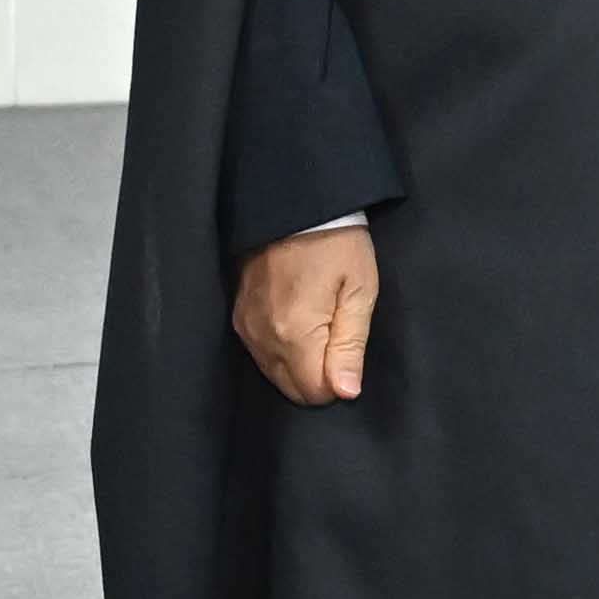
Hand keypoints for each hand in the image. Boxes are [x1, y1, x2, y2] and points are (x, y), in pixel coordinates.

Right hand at [235, 226, 377, 404]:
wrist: (295, 205)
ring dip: (298, 365)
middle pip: (292, 389)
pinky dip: (280, 352)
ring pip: (274, 375)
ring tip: (318, 324)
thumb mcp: (360, 291)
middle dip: (318, 377)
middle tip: (336, 337)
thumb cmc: (338, 245)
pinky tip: (296, 324)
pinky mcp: (238, 317)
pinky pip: (259, 355)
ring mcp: (246, 327)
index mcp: (295, 334)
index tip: (347, 350)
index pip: (315, 393)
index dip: (338, 383)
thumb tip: (345, 393)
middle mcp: (263, 337)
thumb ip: (350, 347)